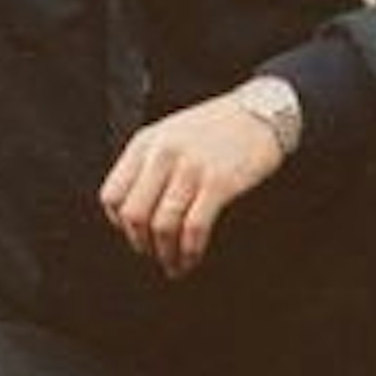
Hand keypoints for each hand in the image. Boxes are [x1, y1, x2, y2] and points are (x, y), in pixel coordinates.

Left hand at [98, 92, 286, 278]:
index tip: (132, 234)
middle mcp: (163, 155)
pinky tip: (191, 259)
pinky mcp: (220, 183)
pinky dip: (190, 250)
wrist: (263, 111)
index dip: (118, 223)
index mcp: (144, 144)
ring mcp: (191, 168)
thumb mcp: (169, 134)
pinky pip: (194, 227)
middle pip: (134, 215)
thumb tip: (132, 210)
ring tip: (172, 264)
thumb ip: (147, 164)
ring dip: (165, 253)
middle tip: (152, 255)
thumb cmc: (217, 126)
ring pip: (162, 226)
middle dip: (140, 243)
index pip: (112, 195)